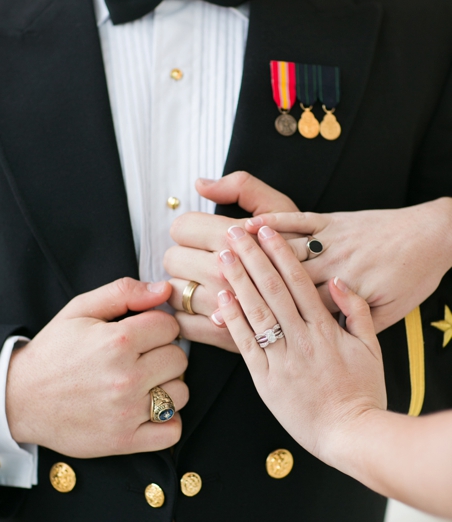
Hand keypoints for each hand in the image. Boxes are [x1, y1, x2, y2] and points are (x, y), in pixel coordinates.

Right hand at [5, 278, 188, 457]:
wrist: (20, 399)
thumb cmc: (52, 353)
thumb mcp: (78, 311)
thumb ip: (122, 292)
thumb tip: (164, 290)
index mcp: (117, 341)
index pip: (170, 326)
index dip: (156, 327)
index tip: (140, 335)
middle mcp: (126, 376)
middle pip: (179, 358)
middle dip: (161, 354)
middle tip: (137, 359)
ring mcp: (127, 411)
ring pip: (180, 393)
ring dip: (166, 387)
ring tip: (140, 385)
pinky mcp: (125, 440)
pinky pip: (172, 430)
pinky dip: (166, 421)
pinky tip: (146, 410)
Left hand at [164, 172, 301, 351]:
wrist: (348, 287)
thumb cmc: (308, 241)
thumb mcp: (280, 205)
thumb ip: (241, 187)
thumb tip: (200, 184)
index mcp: (236, 235)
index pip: (182, 227)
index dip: (185, 230)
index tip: (195, 237)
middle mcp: (227, 271)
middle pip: (174, 259)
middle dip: (181, 259)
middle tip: (195, 261)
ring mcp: (226, 304)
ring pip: (178, 293)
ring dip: (183, 289)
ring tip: (197, 286)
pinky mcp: (232, 338)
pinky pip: (187, 327)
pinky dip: (186, 320)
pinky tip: (196, 312)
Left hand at [213, 223, 385, 461]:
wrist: (351, 432)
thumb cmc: (363, 390)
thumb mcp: (371, 347)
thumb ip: (355, 311)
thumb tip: (339, 281)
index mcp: (326, 328)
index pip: (298, 281)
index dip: (278, 254)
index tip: (264, 232)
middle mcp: (301, 338)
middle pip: (272, 289)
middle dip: (251, 257)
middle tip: (233, 233)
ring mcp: (281, 358)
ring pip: (255, 311)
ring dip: (237, 281)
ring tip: (221, 256)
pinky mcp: (265, 379)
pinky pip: (245, 344)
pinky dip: (233, 320)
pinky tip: (220, 299)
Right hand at [243, 197, 451, 332]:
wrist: (436, 237)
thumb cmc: (414, 278)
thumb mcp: (391, 313)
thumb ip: (354, 323)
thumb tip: (318, 333)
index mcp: (346, 296)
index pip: (294, 309)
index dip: (259, 313)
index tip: (225, 315)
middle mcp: (335, 268)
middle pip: (282, 278)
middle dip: (246, 277)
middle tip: (213, 276)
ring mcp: (334, 242)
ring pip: (287, 250)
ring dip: (255, 249)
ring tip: (224, 248)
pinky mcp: (336, 220)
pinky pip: (301, 219)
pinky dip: (276, 220)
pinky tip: (252, 222)